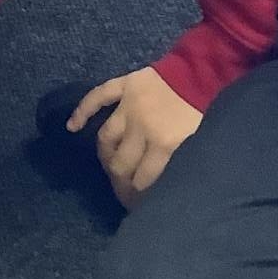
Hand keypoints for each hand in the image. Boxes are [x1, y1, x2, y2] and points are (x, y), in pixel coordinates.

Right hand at [68, 65, 200, 208]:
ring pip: (106, 137)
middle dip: (119, 182)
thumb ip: (179, 163)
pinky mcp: (123, 86)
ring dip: (105, 155)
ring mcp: (128, 106)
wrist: (204, 73)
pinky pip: (97, 98)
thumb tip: (164, 187)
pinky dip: (82, 111)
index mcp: (163, 145)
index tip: (136, 205)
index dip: (136, 196)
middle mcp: (141, 128)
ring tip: (108, 166)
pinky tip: (72, 126)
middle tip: (121, 191)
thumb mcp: (199, 144)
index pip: (142, 179)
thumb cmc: (204, 113)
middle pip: (120, 162)